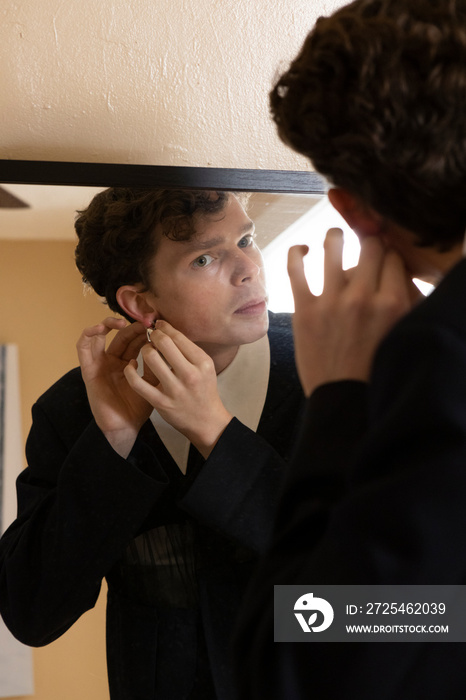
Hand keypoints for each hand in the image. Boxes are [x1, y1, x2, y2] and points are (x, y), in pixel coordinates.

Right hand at [76, 317, 154, 456]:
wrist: (124, 427)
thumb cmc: (138, 408)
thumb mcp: (152, 383)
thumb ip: (157, 366)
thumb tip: (168, 347)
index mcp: (127, 363)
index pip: (134, 340)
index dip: (142, 330)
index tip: (155, 324)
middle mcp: (112, 361)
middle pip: (120, 336)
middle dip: (131, 326)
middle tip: (144, 322)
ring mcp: (99, 364)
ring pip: (100, 336)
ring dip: (108, 324)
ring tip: (120, 322)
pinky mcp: (88, 370)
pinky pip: (83, 348)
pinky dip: (89, 335)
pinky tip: (100, 329)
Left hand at [124, 320, 232, 457]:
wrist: (206, 421)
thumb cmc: (204, 389)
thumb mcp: (205, 367)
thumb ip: (189, 350)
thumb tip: (168, 329)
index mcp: (202, 363)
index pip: (178, 337)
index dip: (164, 327)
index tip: (158, 325)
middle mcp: (190, 375)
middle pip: (164, 343)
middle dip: (153, 335)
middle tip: (151, 336)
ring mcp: (174, 389)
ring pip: (150, 358)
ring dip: (144, 349)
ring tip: (146, 351)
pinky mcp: (160, 402)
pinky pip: (137, 382)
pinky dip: (130, 371)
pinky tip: (131, 365)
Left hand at [288, 229, 414, 396]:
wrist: (343, 398)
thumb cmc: (372, 368)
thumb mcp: (399, 332)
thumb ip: (401, 300)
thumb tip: (395, 272)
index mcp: (392, 303)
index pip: (394, 257)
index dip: (389, 253)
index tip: (383, 256)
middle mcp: (362, 298)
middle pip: (370, 246)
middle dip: (370, 242)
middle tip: (365, 246)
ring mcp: (331, 302)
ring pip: (333, 246)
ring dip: (335, 236)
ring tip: (335, 236)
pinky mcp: (303, 309)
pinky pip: (295, 268)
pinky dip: (297, 253)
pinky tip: (303, 250)